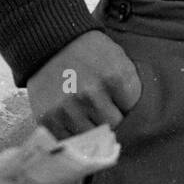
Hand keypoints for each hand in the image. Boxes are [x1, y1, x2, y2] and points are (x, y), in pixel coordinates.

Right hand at [26, 31, 141, 137]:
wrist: (51, 43)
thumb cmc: (89, 51)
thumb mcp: (118, 58)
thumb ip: (129, 86)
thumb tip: (134, 116)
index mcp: (115, 76)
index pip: (132, 110)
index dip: (126, 105)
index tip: (118, 99)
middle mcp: (92, 94)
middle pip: (113, 126)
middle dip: (110, 117)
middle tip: (101, 105)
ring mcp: (69, 109)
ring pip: (92, 137)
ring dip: (91, 127)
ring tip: (84, 110)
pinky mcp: (49, 119)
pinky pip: (69, 140)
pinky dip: (72, 132)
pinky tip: (70, 116)